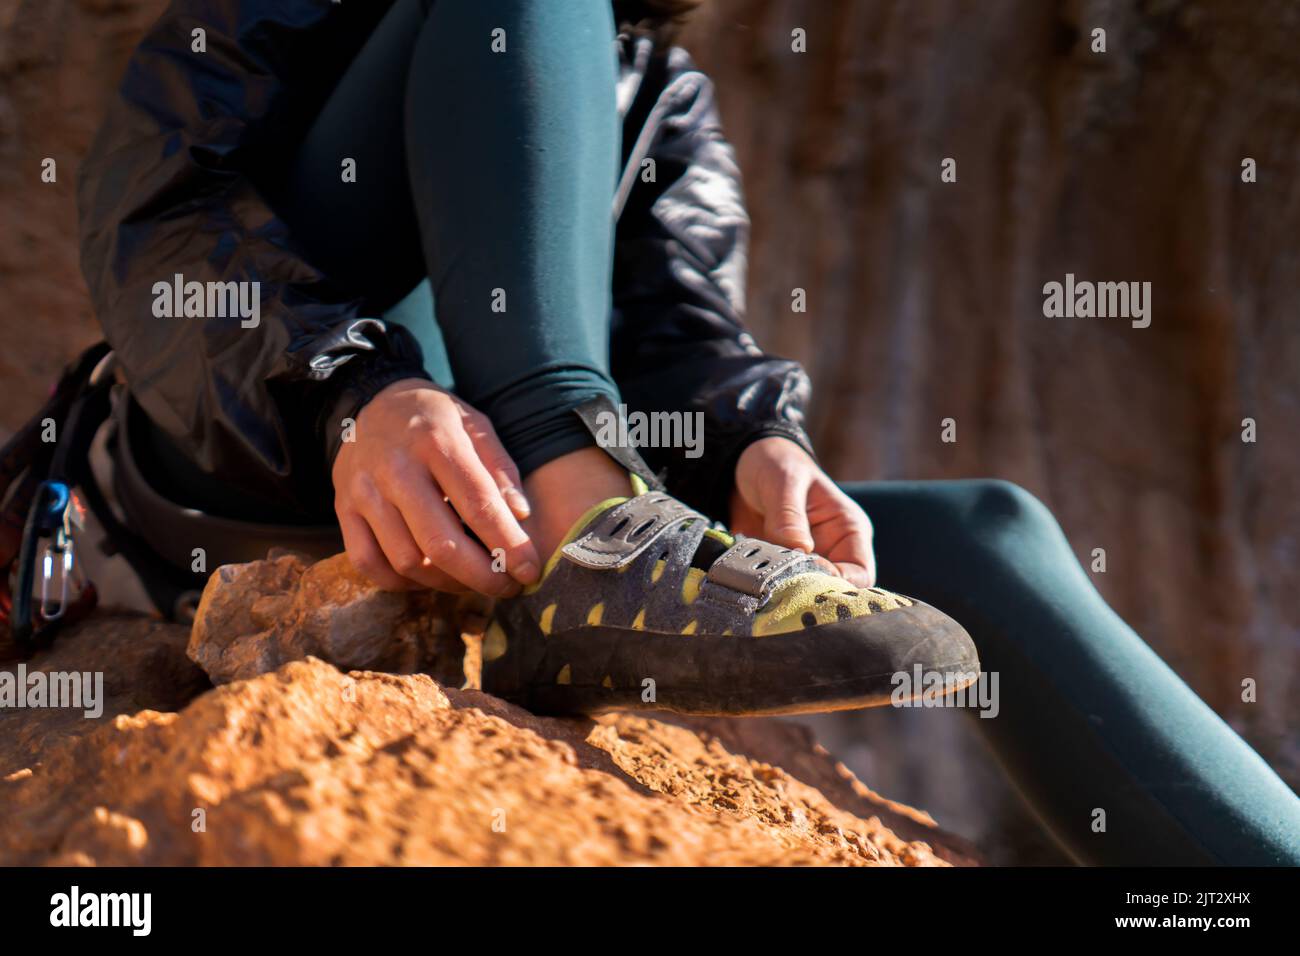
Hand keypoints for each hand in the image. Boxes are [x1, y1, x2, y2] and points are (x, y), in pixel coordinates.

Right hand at [332, 379, 539, 594]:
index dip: (509, 545)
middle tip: (507, 588)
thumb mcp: (474, 423)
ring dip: (447, 582)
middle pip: (441, 544)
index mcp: (436, 442)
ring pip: (407, 561)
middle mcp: (396, 469)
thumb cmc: (432, 418)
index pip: (478, 505)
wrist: (370, 402)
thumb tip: (521, 515)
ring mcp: (364, 493)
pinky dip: (403, 582)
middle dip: (482, 577)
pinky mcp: (343, 510)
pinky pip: (370, 564)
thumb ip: (500, 467)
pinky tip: (429, 575)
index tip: (530, 570)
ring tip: (472, 579)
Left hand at [729, 436, 876, 586]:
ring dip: (779, 590)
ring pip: (800, 593)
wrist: (742, 465)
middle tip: (778, 585)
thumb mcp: (784, 480)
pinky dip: (759, 586)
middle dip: (808, 592)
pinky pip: (771, 586)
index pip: (861, 574)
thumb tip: (800, 550)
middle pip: (833, 591)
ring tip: (757, 579)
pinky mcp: (775, 567)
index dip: (839, 582)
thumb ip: (789, 515)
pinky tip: (744, 576)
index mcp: (848, 530)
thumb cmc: (777, 464)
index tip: (806, 574)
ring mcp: (802, 562)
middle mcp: (830, 551)